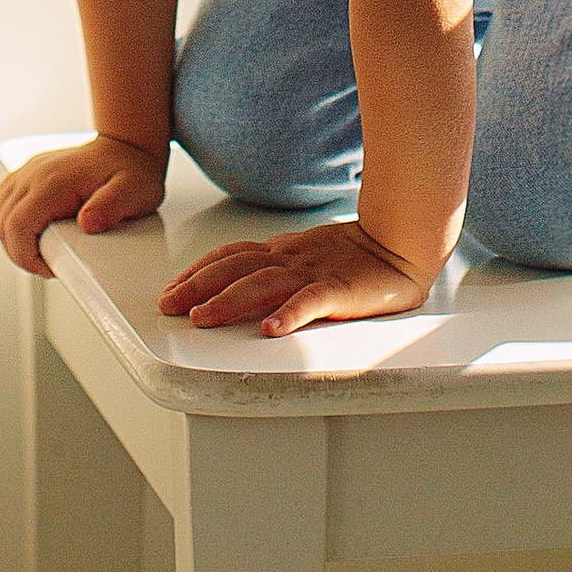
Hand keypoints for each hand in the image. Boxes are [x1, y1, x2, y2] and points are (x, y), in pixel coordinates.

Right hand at [0, 135, 166, 274]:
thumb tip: (88, 223)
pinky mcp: (30, 172)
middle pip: (2, 222)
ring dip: (11, 238)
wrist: (127, 145)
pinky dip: (9, 221)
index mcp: (54, 182)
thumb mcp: (133, 191)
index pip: (17, 225)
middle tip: (46, 264)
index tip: (48, 268)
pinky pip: (3, 199)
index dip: (25, 256)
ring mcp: (30, 170)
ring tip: (39, 252)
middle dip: (18, 253)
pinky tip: (29, 232)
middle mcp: (36, 173)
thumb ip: (111, 207)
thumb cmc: (132, 170)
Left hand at [159, 216, 435, 334]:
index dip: (198, 271)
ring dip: (229, 300)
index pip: (230, 257)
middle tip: (169, 306)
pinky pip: (312, 302)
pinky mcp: (340, 290)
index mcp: (281, 252)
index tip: (171, 289)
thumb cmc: (354, 255)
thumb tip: (235, 284)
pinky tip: (272, 329)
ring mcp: (314, 273)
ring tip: (203, 317)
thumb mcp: (305, 257)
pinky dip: (290, 314)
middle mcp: (290, 259)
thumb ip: (275, 267)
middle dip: (198, 286)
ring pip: (263, 284)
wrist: (402, 243)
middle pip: (235, 269)